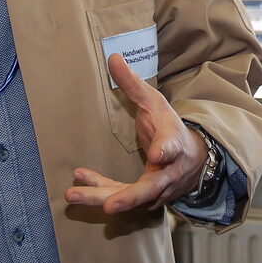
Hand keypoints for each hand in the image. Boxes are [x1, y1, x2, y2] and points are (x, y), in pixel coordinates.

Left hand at [64, 54, 208, 214]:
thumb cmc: (169, 128)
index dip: (164, 151)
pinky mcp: (143, 198)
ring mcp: (156, 189)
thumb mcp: (155, 103)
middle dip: (129, 197)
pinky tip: (78, 178)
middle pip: (149, 188)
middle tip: (110, 205)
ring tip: (72, 195)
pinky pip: (118, 195)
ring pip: (130, 199)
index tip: (157, 155)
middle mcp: (167, 171)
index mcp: (173, 144)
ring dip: (101, 197)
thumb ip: (133, 84)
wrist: (190, 160)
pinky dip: (98, 188)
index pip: (171, 147)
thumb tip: (112, 57)